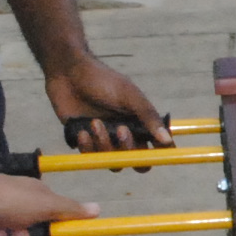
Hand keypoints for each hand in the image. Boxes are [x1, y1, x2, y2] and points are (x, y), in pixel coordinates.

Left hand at [46, 58, 170, 161]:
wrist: (68, 74)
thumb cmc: (102, 80)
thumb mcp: (129, 95)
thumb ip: (148, 116)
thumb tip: (167, 140)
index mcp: (140, 123)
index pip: (157, 146)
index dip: (161, 152)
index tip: (160, 151)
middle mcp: (125, 135)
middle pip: (136, 161)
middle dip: (131, 151)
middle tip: (122, 131)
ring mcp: (106, 140)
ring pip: (113, 161)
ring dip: (105, 145)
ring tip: (95, 123)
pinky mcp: (86, 142)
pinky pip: (92, 157)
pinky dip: (88, 147)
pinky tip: (83, 131)